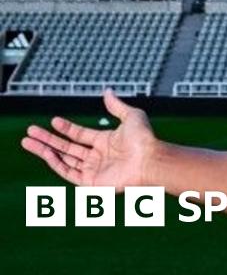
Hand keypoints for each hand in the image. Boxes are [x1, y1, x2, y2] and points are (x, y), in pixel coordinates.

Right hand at [21, 88, 159, 191]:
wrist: (150, 159)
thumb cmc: (144, 139)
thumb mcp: (131, 116)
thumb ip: (117, 106)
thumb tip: (107, 92)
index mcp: (106, 142)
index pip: (80, 135)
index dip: (66, 128)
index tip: (53, 120)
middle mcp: (98, 157)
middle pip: (68, 148)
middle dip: (48, 140)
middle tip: (30, 131)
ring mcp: (94, 170)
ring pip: (64, 160)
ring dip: (45, 151)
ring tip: (28, 141)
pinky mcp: (91, 183)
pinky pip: (68, 172)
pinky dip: (55, 163)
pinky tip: (46, 152)